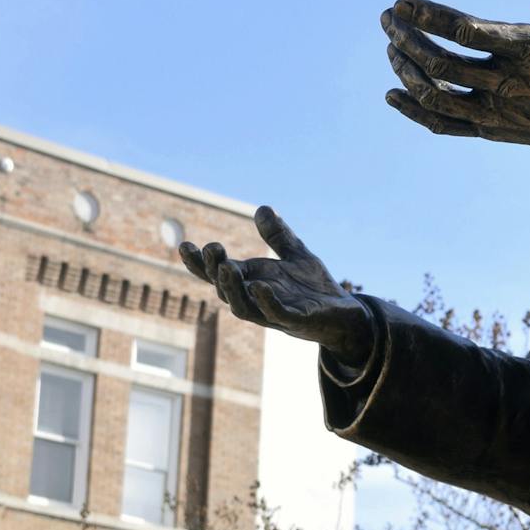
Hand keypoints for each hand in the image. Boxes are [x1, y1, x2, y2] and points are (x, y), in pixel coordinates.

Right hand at [179, 206, 372, 368]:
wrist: (344, 315)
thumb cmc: (314, 288)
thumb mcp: (296, 255)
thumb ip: (278, 236)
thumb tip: (262, 208)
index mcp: (253, 282)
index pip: (219, 273)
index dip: (200, 263)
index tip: (184, 245)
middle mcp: (257, 299)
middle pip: (226, 289)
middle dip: (215, 270)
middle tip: (211, 249)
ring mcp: (274, 313)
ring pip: (243, 307)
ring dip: (233, 288)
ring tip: (227, 267)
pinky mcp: (296, 321)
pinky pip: (277, 314)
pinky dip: (267, 301)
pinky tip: (261, 286)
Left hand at [381, 0, 529, 148]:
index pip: (468, 32)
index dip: (429, 17)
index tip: (402, 3)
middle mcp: (510, 84)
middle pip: (442, 64)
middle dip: (407, 39)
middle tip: (388, 19)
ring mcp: (498, 112)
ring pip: (438, 95)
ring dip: (407, 70)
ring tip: (392, 47)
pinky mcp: (493, 130)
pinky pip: (445, 124)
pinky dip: (415, 110)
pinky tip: (393, 93)